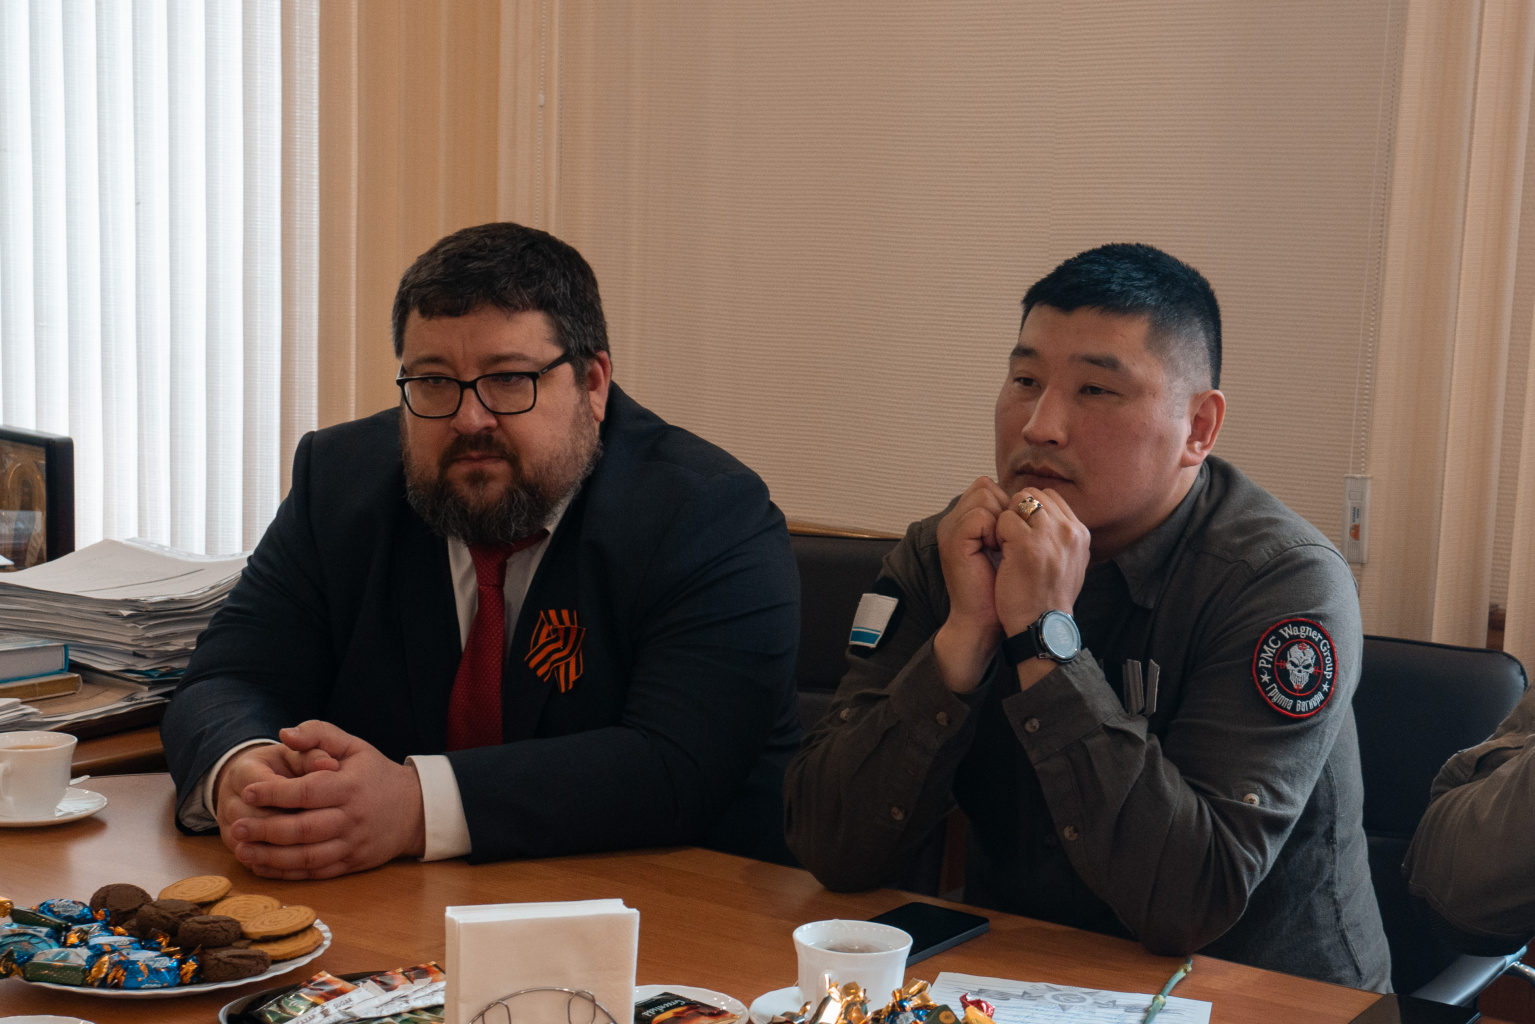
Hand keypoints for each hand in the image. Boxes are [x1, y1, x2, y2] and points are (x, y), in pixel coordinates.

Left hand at [226, 720, 426, 879]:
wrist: (414, 809)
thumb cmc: (376, 774)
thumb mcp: (354, 746)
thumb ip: (319, 734)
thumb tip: (285, 734)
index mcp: (349, 787)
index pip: (307, 792)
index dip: (275, 793)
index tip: (248, 790)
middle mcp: (351, 819)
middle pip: (302, 829)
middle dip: (265, 829)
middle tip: (236, 826)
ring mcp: (352, 844)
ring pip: (306, 857)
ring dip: (271, 857)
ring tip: (243, 850)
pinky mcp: (351, 864)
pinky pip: (315, 872)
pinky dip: (287, 873)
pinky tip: (264, 866)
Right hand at [933, 477, 1011, 692]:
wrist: (986, 619)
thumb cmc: (1004, 589)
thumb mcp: (1011, 549)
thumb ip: (1013, 523)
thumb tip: (1035, 501)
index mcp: (965, 520)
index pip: (987, 486)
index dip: (1009, 503)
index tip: (1019, 532)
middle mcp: (954, 520)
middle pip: (984, 485)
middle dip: (1006, 508)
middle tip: (1011, 539)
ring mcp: (951, 528)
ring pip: (983, 495)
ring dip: (1002, 519)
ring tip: (1004, 546)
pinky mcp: (953, 540)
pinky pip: (979, 515)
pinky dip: (995, 530)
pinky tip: (998, 551)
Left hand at [995, 488, 1089, 689]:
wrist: (1042, 626)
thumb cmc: (1048, 597)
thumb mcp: (1070, 563)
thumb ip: (1061, 536)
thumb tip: (1046, 514)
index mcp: (1080, 534)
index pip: (1051, 497)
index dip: (1030, 509)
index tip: (1022, 530)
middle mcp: (1069, 531)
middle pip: (1033, 494)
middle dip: (1016, 511)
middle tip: (1010, 536)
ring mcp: (1049, 536)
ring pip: (1018, 502)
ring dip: (1006, 521)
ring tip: (1005, 545)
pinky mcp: (1026, 545)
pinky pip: (1003, 518)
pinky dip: (996, 533)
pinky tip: (1000, 553)